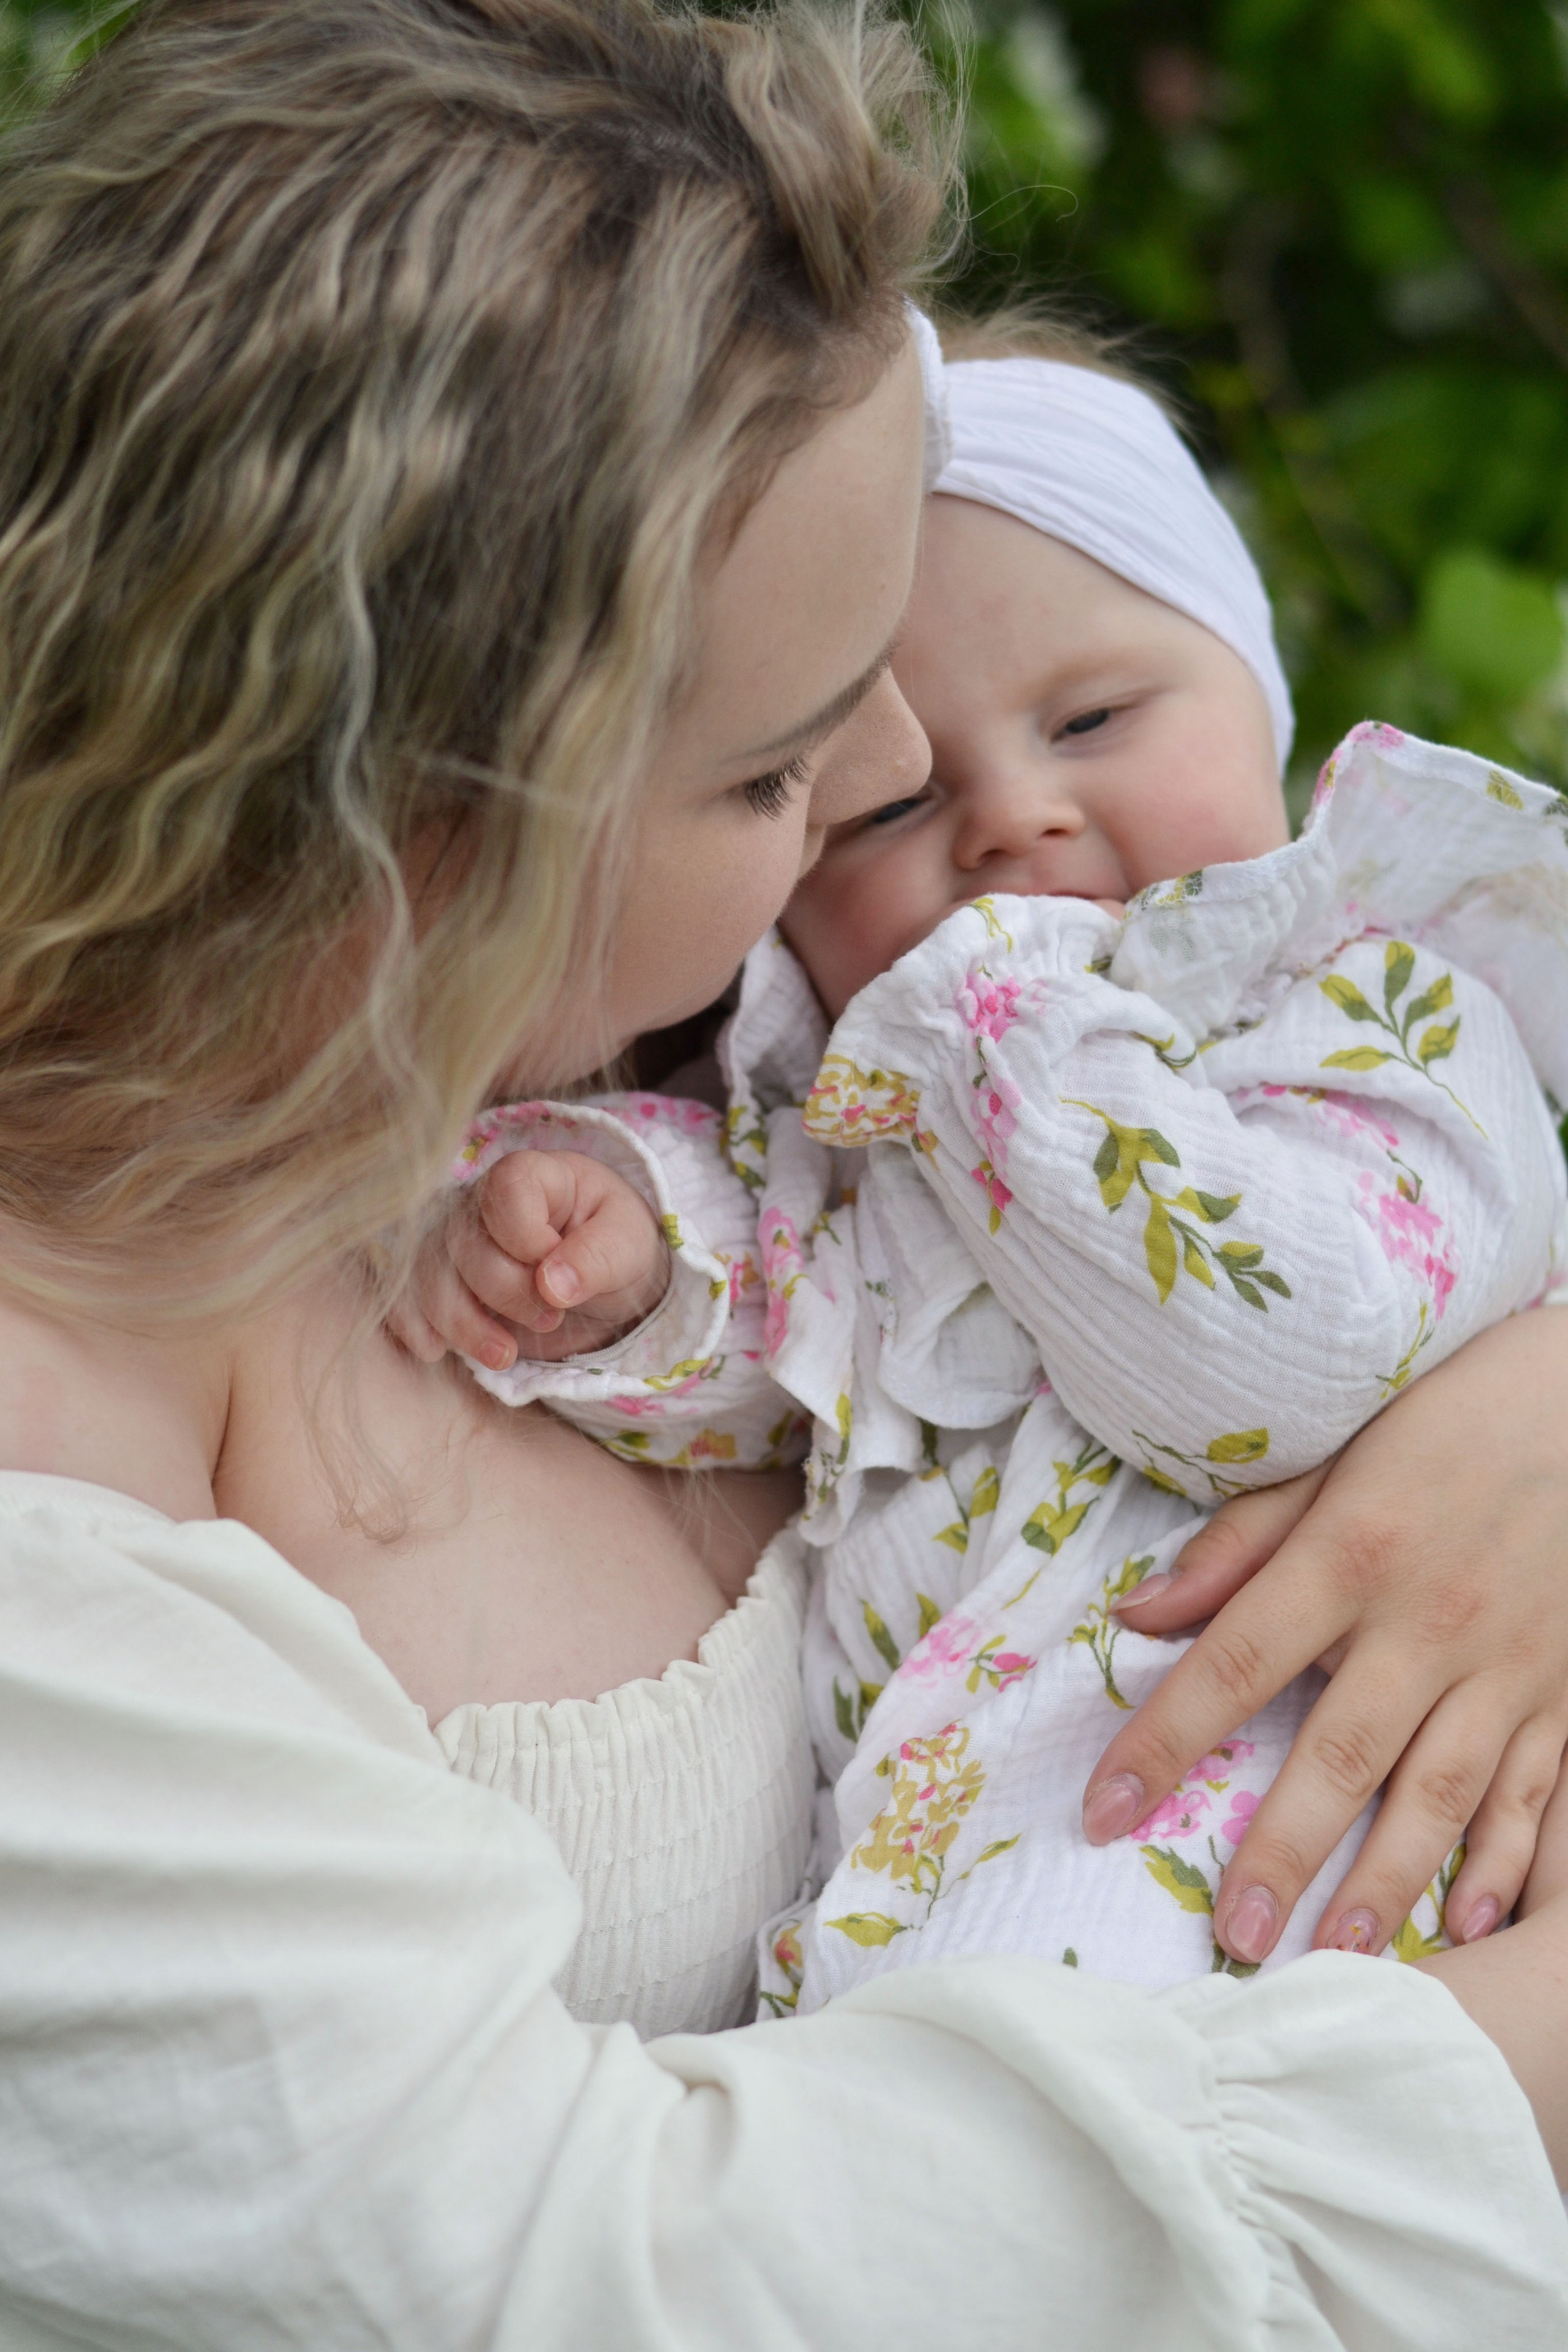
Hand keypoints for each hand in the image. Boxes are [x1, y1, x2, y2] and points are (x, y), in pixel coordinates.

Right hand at [390, 1149, 669, 1370]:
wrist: (599, 1274)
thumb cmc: (614, 1243)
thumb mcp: (628, 1245)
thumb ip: (596, 1258)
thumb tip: (552, 1285)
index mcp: (529, 1174)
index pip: (506, 1195)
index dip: (530, 1243)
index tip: (562, 1273)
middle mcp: (478, 1201)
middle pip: (467, 1246)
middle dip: (509, 1295)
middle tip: (553, 1317)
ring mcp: (450, 1240)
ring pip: (429, 1277)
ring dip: (464, 1325)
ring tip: (507, 1354)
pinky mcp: (437, 1279)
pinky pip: (403, 1296)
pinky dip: (415, 1327)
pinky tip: (436, 1351)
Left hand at [1079, 1306, 1567, 1965]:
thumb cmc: (1448, 1420)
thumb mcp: (1335, 1457)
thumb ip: (1238, 1545)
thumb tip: (1136, 1617)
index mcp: (1351, 1553)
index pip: (1234, 1662)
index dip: (1164, 1742)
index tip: (1104, 1812)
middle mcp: (1428, 1620)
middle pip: (1341, 1753)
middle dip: (1282, 1851)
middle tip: (1234, 1939)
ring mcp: (1507, 1662)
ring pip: (1441, 1792)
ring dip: (1388, 1881)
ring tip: (1342, 1958)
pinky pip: (1536, 1790)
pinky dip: (1508, 1863)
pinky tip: (1475, 1926)